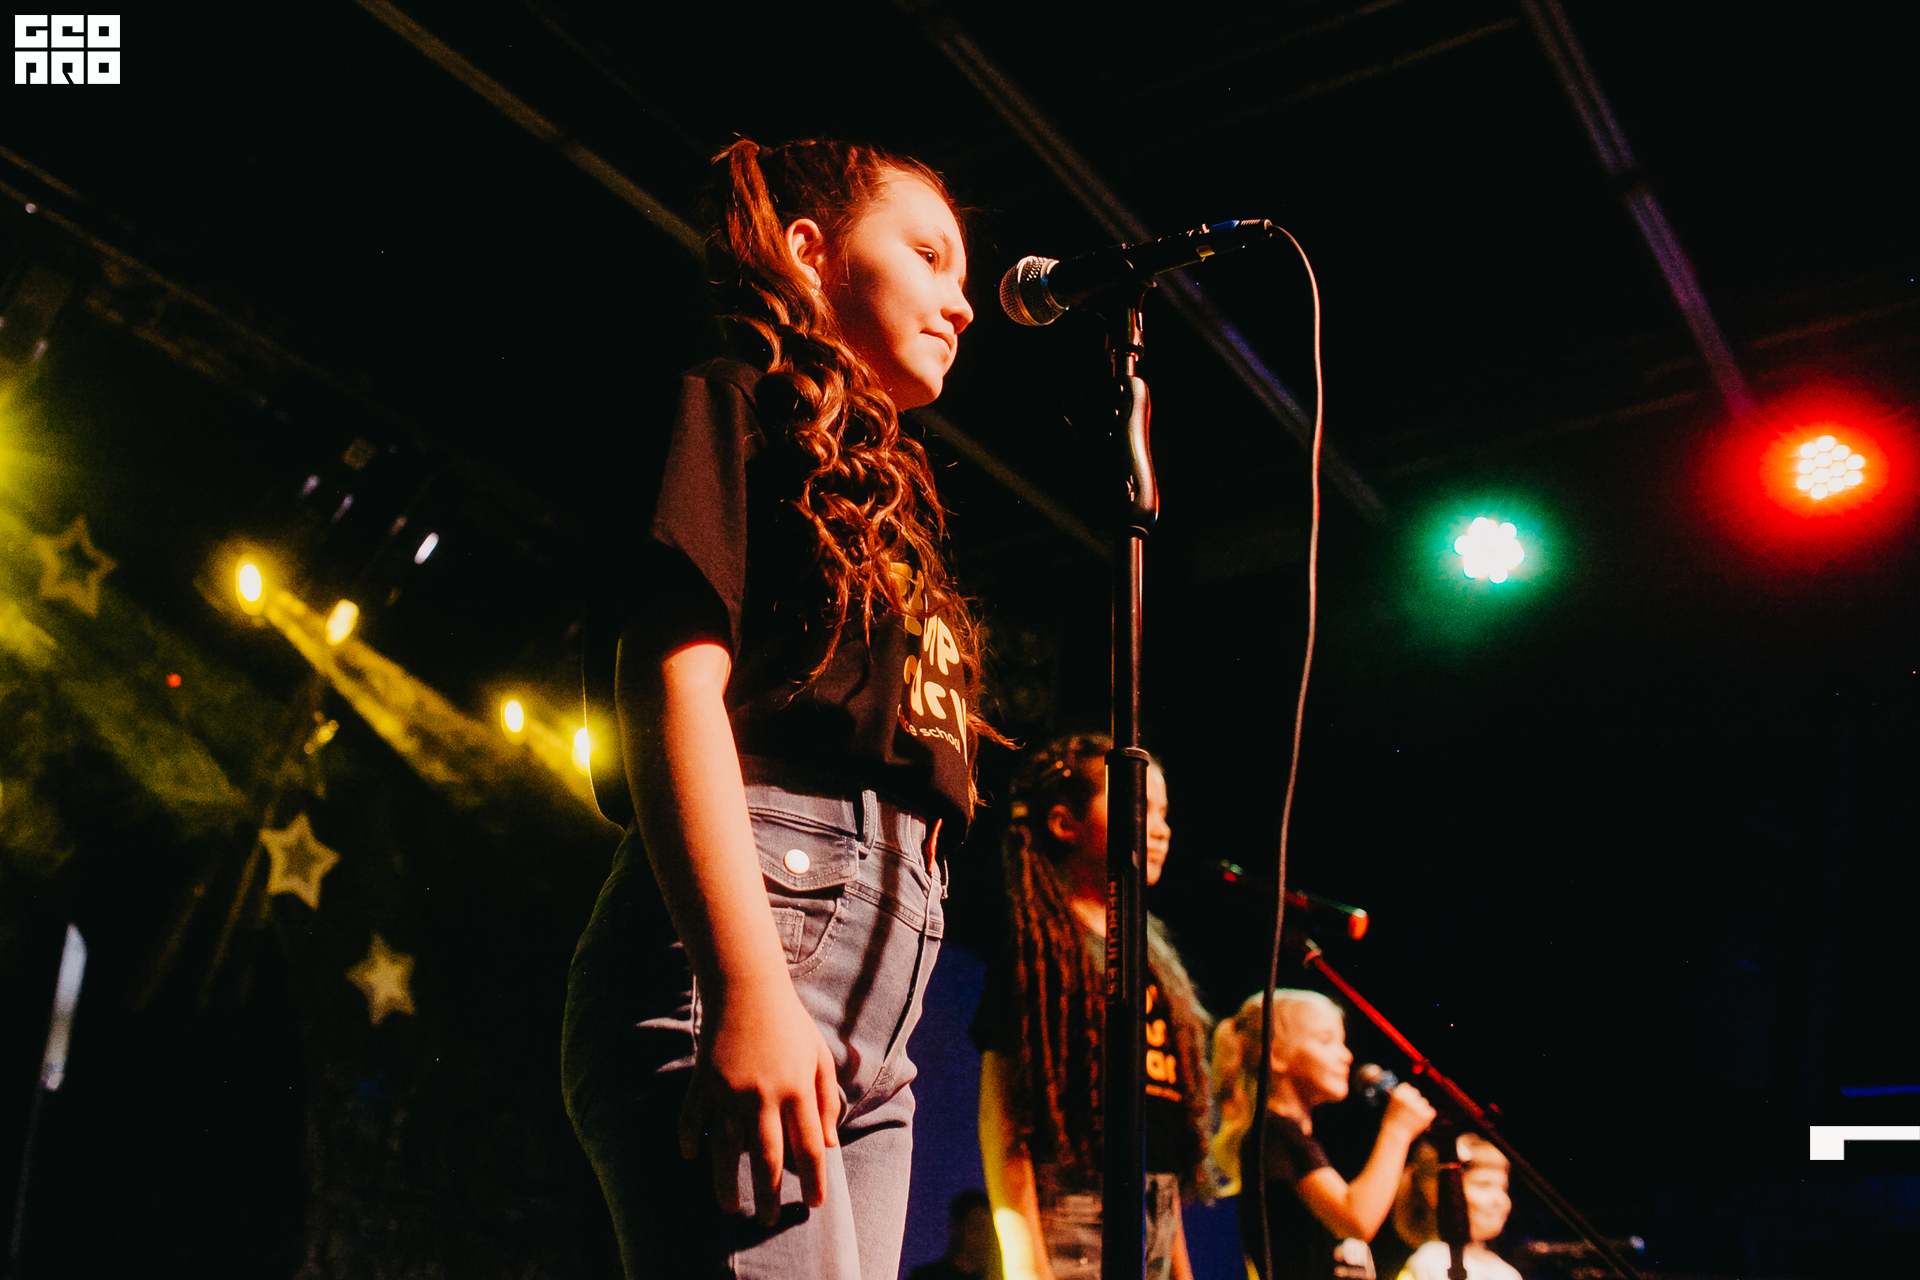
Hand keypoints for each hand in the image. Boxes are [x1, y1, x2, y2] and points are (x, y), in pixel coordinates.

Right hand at [678, 975, 841, 1223]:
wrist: (746, 986)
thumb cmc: (789, 1021)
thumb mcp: (819, 1056)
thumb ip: (825, 1101)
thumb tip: (829, 1145)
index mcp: (797, 1090)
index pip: (809, 1147)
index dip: (814, 1180)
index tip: (814, 1203)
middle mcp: (764, 1096)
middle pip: (768, 1159)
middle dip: (770, 1195)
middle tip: (768, 1220)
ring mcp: (729, 1091)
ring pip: (727, 1150)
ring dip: (728, 1184)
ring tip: (730, 1207)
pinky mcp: (703, 1082)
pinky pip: (692, 1119)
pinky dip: (689, 1140)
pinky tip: (691, 1157)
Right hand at [1381, 1082, 1436, 1138]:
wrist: (1395, 1136)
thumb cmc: (1391, 1121)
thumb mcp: (1390, 1104)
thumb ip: (1400, 1096)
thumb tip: (1408, 1089)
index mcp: (1398, 1093)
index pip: (1407, 1086)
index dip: (1406, 1094)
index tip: (1405, 1101)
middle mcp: (1409, 1097)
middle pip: (1416, 1093)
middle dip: (1414, 1100)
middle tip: (1410, 1111)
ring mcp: (1419, 1105)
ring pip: (1424, 1102)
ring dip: (1421, 1108)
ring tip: (1412, 1119)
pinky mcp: (1428, 1114)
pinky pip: (1430, 1111)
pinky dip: (1426, 1117)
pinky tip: (1419, 1122)